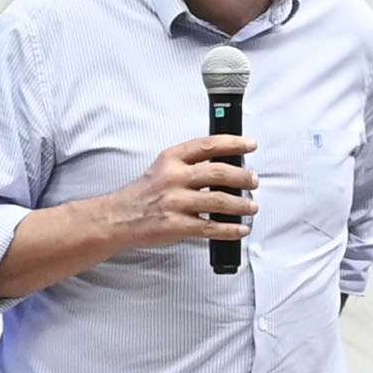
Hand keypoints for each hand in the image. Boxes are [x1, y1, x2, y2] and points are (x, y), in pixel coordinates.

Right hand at [107, 131, 261, 257]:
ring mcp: (175, 202)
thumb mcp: (163, 167)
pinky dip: (230, 230)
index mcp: (172, 159)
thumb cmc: (144, 193)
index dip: (234, 143)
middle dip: (243, 177)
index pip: (208, 145)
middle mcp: (174, 178)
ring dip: (241, 205)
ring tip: (252, 207)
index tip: (250, 145)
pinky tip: (241, 229)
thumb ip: (190, 164)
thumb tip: (226, 164)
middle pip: (219, 172)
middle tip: (254, 181)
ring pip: (219, 201)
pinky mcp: (177, 225)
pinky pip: (211, 228)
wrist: (119, 218)